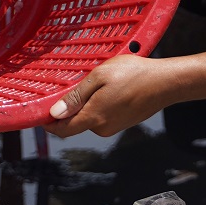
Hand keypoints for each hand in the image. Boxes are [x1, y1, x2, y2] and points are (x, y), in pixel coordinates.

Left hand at [43, 55, 184, 136]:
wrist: (166, 82)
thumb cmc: (133, 75)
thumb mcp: (98, 78)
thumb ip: (76, 97)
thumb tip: (55, 113)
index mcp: (94, 118)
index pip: (63, 129)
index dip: (49, 123)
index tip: (39, 113)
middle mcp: (103, 128)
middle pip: (75, 122)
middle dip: (69, 107)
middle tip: (73, 84)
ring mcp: (115, 126)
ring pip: (90, 117)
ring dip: (86, 103)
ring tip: (97, 82)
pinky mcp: (123, 122)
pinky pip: (103, 115)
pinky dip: (100, 104)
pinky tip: (110, 88)